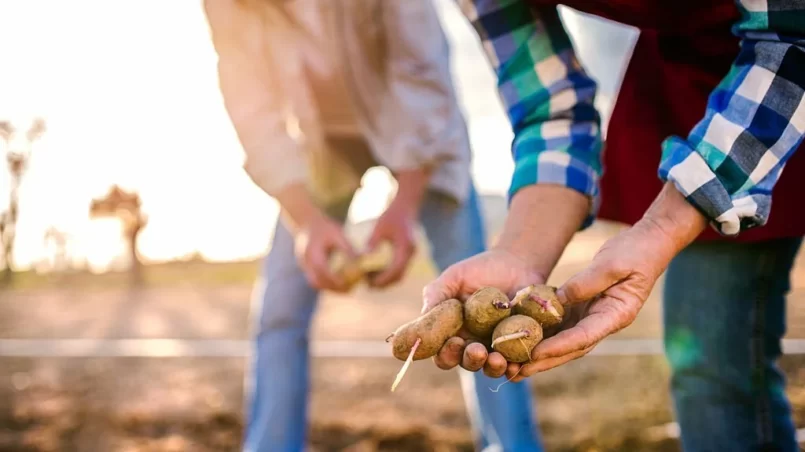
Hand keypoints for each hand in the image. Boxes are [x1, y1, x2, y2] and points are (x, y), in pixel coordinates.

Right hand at [293, 211, 356, 292]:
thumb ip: (348, 248)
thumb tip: (362, 260)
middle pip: (317, 282)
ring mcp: (304, 265)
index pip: (323, 271)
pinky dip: (327, 283)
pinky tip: (340, 282)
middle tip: (350, 290)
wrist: (307, 222)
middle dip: (333, 289)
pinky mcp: (306, 267)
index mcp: (313, 253)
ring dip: (330, 288)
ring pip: (315, 284)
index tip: (350, 284)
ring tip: (347, 288)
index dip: (336, 280)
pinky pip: (315, 280)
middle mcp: (306, 261)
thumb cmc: (325, 227)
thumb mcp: (338, 234)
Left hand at [365, 198, 416, 287]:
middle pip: (399, 276)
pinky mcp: (407, 255)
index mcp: (405, 247)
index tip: (369, 283)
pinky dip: (387, 274)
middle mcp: (411, 253)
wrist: (405, 208)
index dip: (383, 279)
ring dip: (385, 280)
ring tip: (368, 281)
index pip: (396, 269)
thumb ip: (372, 241)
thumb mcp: (379, 227)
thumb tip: (363, 256)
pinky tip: (374, 273)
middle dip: (384, 283)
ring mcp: (410, 255)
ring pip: (399, 275)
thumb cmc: (391, 216)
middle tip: (367, 286)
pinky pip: (398, 270)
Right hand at [422, 248, 546, 377]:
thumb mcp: (454, 277)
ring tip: (497, 359)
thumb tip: (423, 317)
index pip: (443, 353)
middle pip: (467, 364)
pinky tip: (517, 364)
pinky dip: (516, 368)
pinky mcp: (519, 346)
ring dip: (492, 368)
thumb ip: (436, 294)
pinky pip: (517, 364)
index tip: (454, 341)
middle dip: (471, 360)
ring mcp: (496, 347)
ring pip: (491, 368)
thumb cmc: (480, 269)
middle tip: (477, 350)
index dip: (446, 354)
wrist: (517, 263)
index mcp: (453, 331)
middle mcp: (472, 343)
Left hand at [505, 183, 707, 379]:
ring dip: (541, 353)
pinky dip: (544, 333)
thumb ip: (586, 282)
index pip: (584, 336)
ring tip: (514, 363)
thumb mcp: (611, 264)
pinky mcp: (584, 308)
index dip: (559, 347)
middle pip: (571, 348)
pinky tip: (521, 338)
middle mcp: (604, 321)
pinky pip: (562, 325)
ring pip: (565, 341)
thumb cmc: (634, 252)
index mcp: (616, 315)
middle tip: (517, 371)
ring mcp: (594, 317)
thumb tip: (558, 299)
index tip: (535, 353)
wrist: (647, 244)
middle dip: (545, 360)